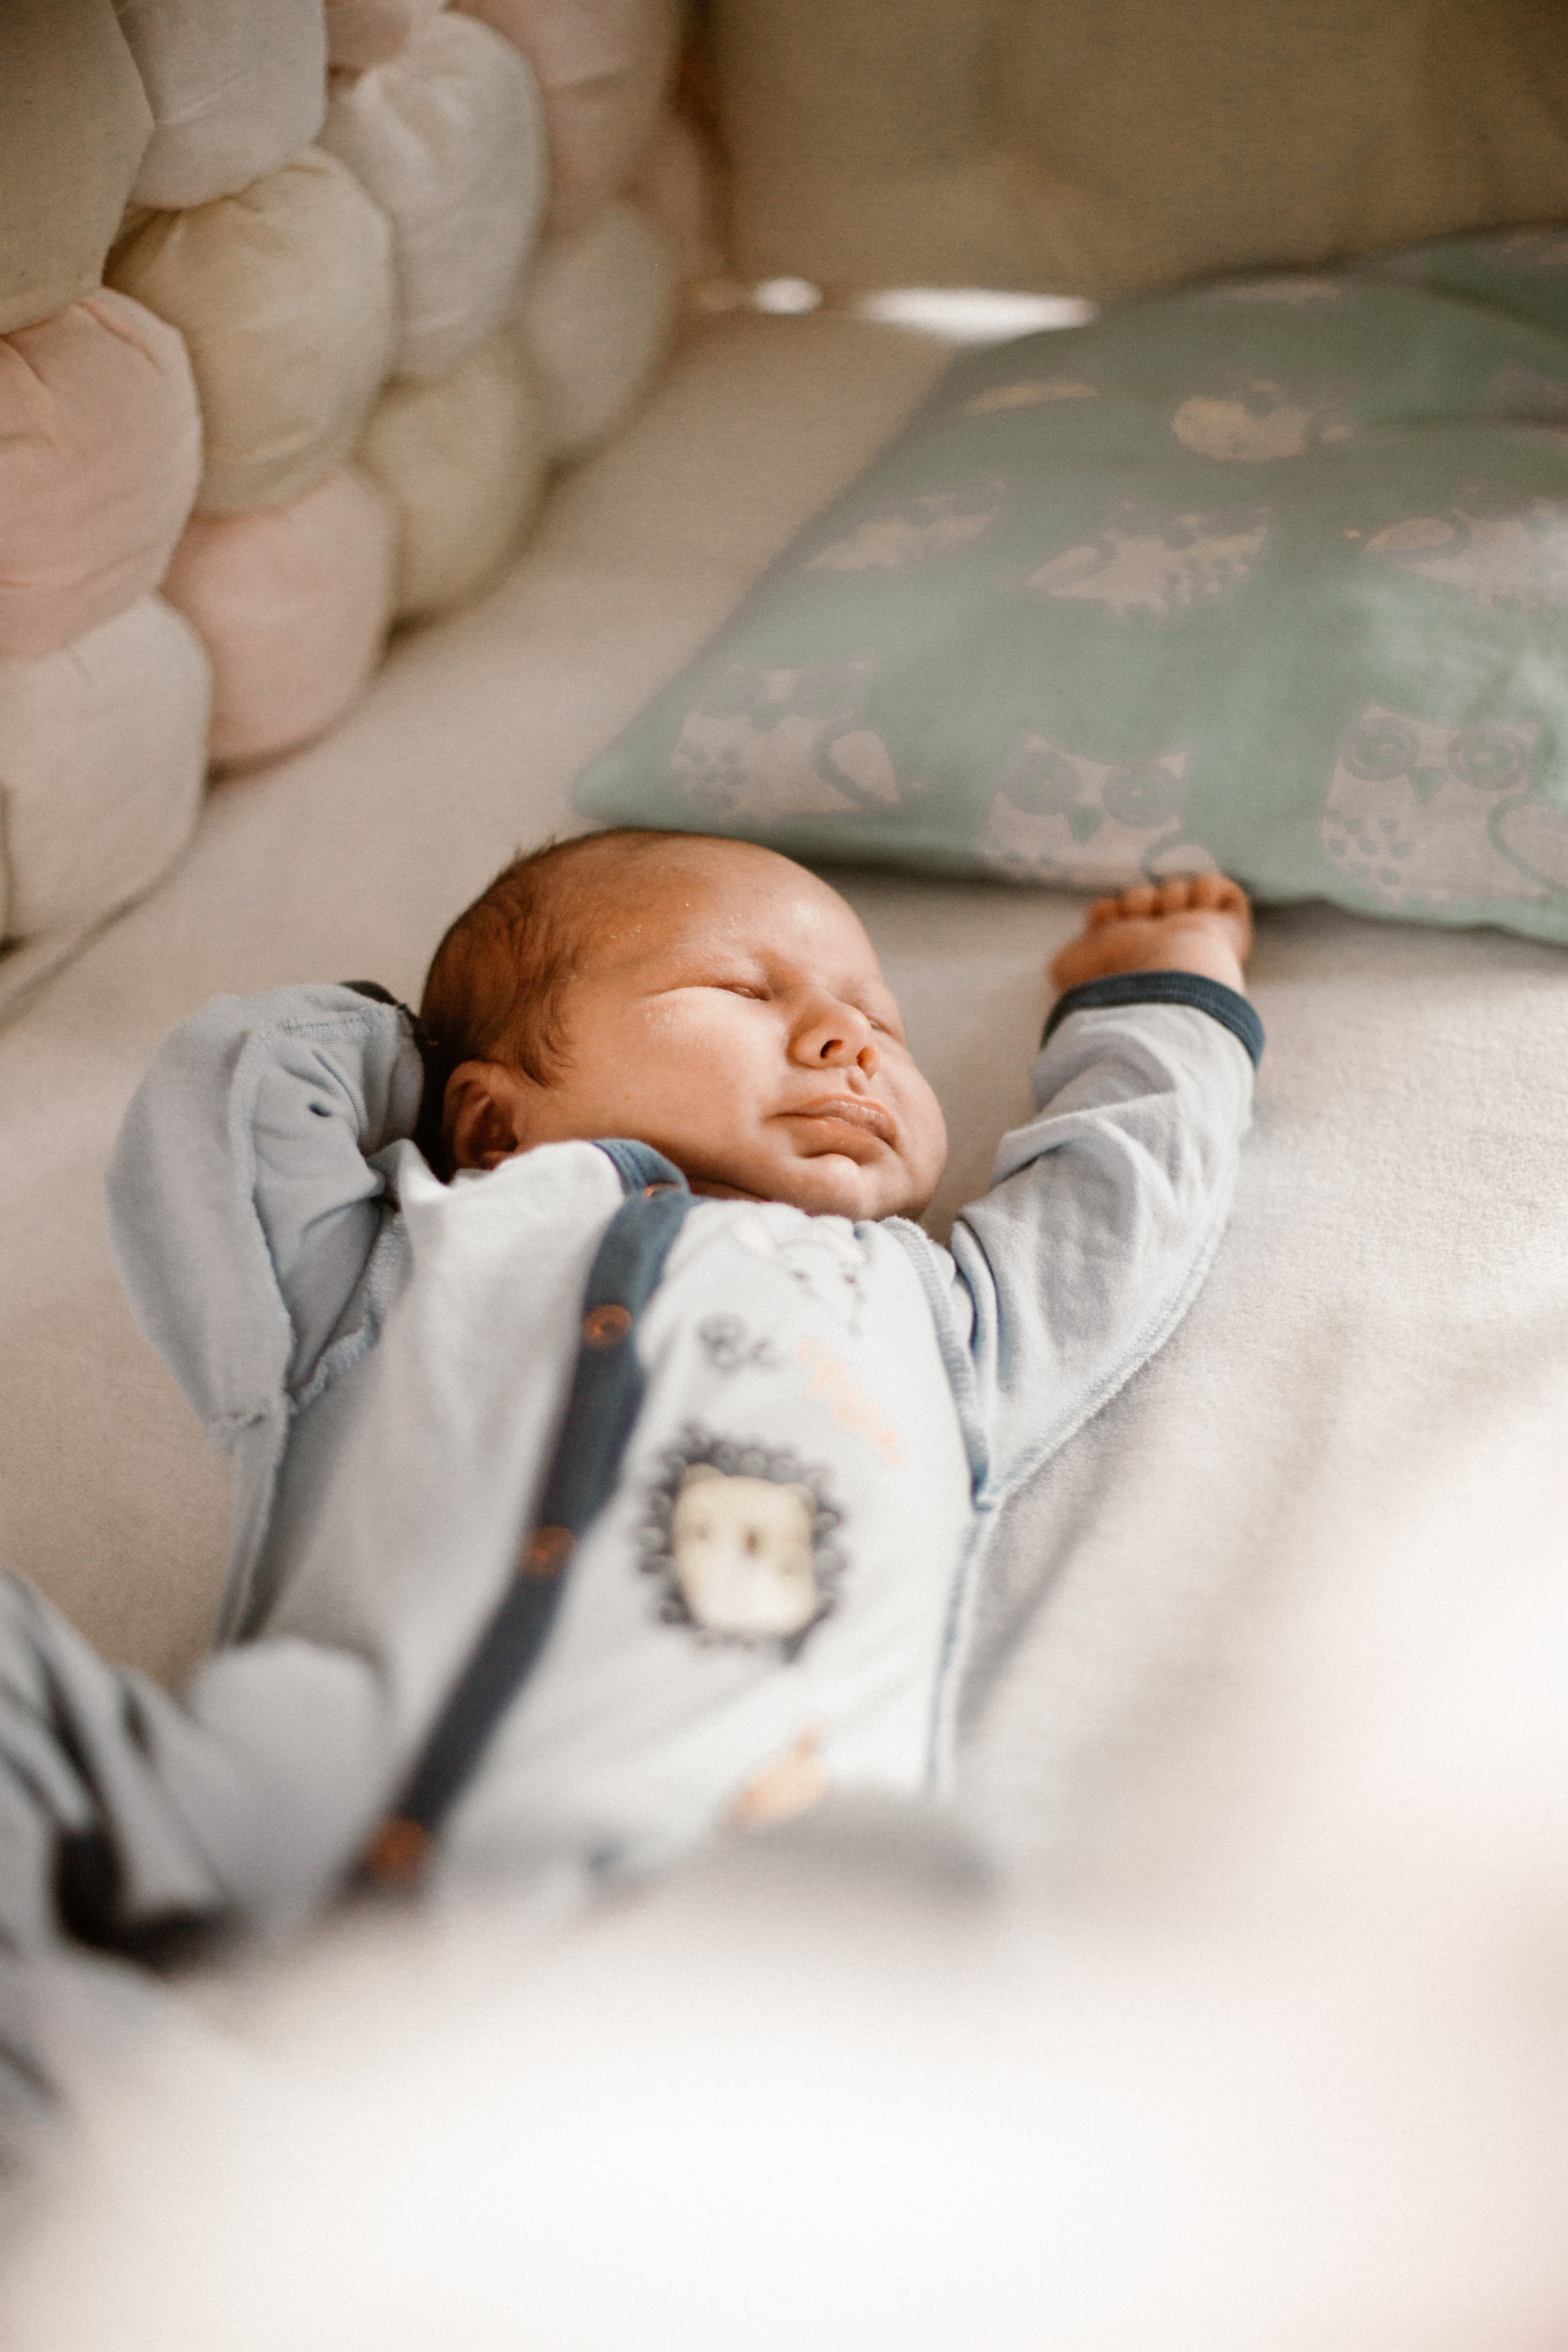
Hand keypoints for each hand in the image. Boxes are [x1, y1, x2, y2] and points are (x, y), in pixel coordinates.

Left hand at [1048, 875, 1252, 996]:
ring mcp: (1196, 937)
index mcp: (1127, 957)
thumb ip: (1065, 957)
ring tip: (1171, 921)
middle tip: (1139, 923)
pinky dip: (1210, 891)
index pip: (1115, 915)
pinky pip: (1222, 891)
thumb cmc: (1116, 975)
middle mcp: (1162, 947)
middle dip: (1139, 901)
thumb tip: (1084, 947)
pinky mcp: (1231, 930)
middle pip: (1144, 896)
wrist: (1164, 972)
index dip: (1110, 912)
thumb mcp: (1069, 968)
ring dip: (1170, 898)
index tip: (1107, 919)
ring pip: (1178, 889)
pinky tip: (1198, 910)